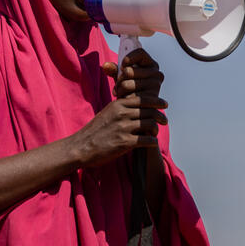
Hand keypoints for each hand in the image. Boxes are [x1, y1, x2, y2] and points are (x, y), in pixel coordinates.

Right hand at [68, 49, 167, 167]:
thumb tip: (134, 103)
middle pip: (150, 110)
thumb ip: (120, 107)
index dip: (156, 101)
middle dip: (160, 116)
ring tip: (156, 133)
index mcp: (117, 104)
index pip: (143, 98)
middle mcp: (122, 114)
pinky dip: (152, 142)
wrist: (80, 147)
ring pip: (150, 124)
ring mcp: (124, 128)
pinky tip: (151, 144)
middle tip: (164, 120)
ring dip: (156, 129)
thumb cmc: (94, 131)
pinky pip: (147, 140)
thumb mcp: (106, 113)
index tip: (164, 104)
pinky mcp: (125, 143)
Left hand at [102, 47, 165, 113]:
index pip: (140, 53)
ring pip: (126, 83)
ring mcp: (155, 86)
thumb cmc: (130, 88)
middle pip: (129, 71)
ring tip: (121, 92)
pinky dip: (123, 96)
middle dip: (119, 79)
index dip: (128, 58)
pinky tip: (124, 99)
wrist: (137, 108)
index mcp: (151, 65)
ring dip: (119, 89)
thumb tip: (105, 65)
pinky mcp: (150, 99)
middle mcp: (157, 74)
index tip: (122, 66)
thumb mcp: (123, 77)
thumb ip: (114, 69)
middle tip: (119, 85)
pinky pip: (128, 94)